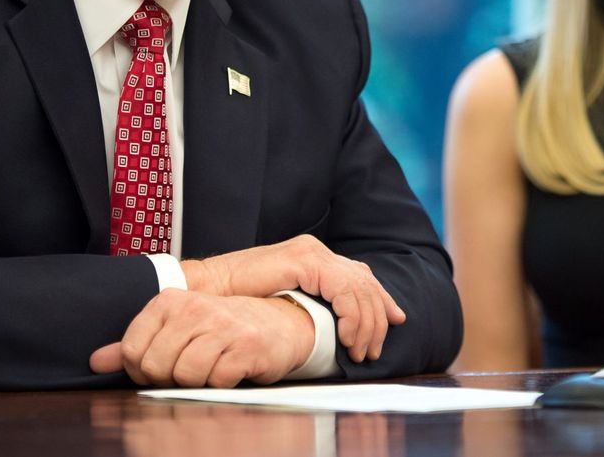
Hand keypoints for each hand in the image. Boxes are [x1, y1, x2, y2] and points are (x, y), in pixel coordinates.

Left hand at [89, 290, 314, 386]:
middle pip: (154, 367)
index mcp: (170, 301)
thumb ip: (135, 343)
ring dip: (197, 382)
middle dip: (169, 379)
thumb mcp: (178, 328)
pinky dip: (221, 383)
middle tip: (190, 368)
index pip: (132, 351)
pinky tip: (231, 368)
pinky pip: (215, 381)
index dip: (142, 371)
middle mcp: (195, 308)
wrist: (281, 323)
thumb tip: (97, 361)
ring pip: (183, 376)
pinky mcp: (245, 346)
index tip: (162, 365)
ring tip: (212, 365)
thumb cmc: (224, 327)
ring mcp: (222, 325)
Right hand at [182, 234, 405, 362]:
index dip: (382, 300)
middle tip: (373, 350)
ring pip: (358, 287)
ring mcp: (310, 252)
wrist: (208, 290)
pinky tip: (346, 337)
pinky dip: (350, 315)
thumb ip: (312, 303)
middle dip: (377, 319)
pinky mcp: (302, 260)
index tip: (395, 322)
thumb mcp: (285, 302)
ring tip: (360, 352)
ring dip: (365, 323)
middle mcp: (316, 250)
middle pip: (365, 282)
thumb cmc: (240, 302)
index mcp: (315, 258)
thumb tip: (336, 322)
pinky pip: (342, 289)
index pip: (360, 277)